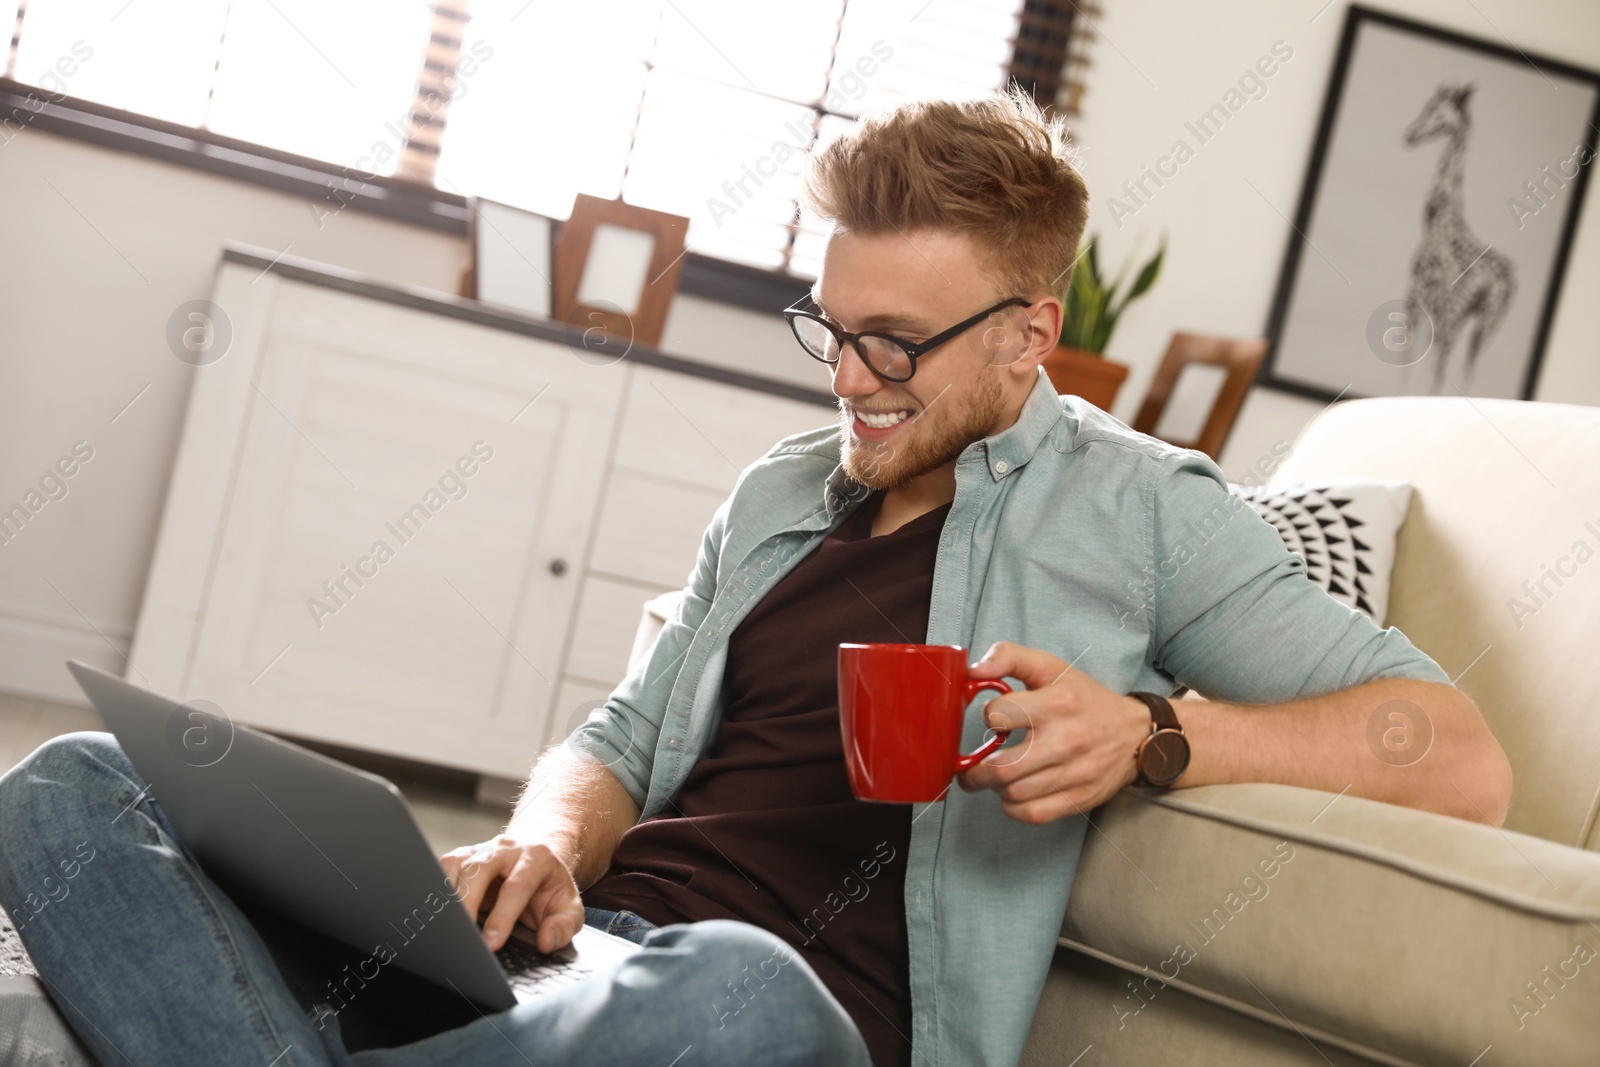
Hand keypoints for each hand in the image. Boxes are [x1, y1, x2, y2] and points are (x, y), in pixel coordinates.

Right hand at [440, 834, 585, 953]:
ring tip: (447, 926)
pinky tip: (439, 913)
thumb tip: (547, 941)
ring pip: (455, 865)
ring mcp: (481, 850)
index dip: (502, 916)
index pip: (516, 885)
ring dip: (448, 896)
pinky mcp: (461, 858)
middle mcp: (506, 849)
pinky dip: (436, 889)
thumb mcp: (569, 908)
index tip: (491, 943)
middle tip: (463, 935)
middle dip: (468, 902)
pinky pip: (441, 868)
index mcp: (536, 858)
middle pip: (479, 868)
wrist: (537, 865)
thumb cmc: (549, 890)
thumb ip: (564, 925)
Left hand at [956, 641, 1152, 824]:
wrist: (1135, 734)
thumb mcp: (1051, 667)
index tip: (995, 721)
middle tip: (971, 768)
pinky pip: (1031, 814)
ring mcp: (1073, 774)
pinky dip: (1013, 807)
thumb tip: (973, 670)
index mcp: (1057, 703)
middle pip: (1002, 768)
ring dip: (995, 788)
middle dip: (976, 771)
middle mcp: (1066, 740)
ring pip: (1013, 793)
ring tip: (996, 777)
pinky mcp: (1078, 799)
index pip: (999, 716)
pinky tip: (1014, 793)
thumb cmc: (1085, 700)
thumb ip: (1009, 657)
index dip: (989, 718)